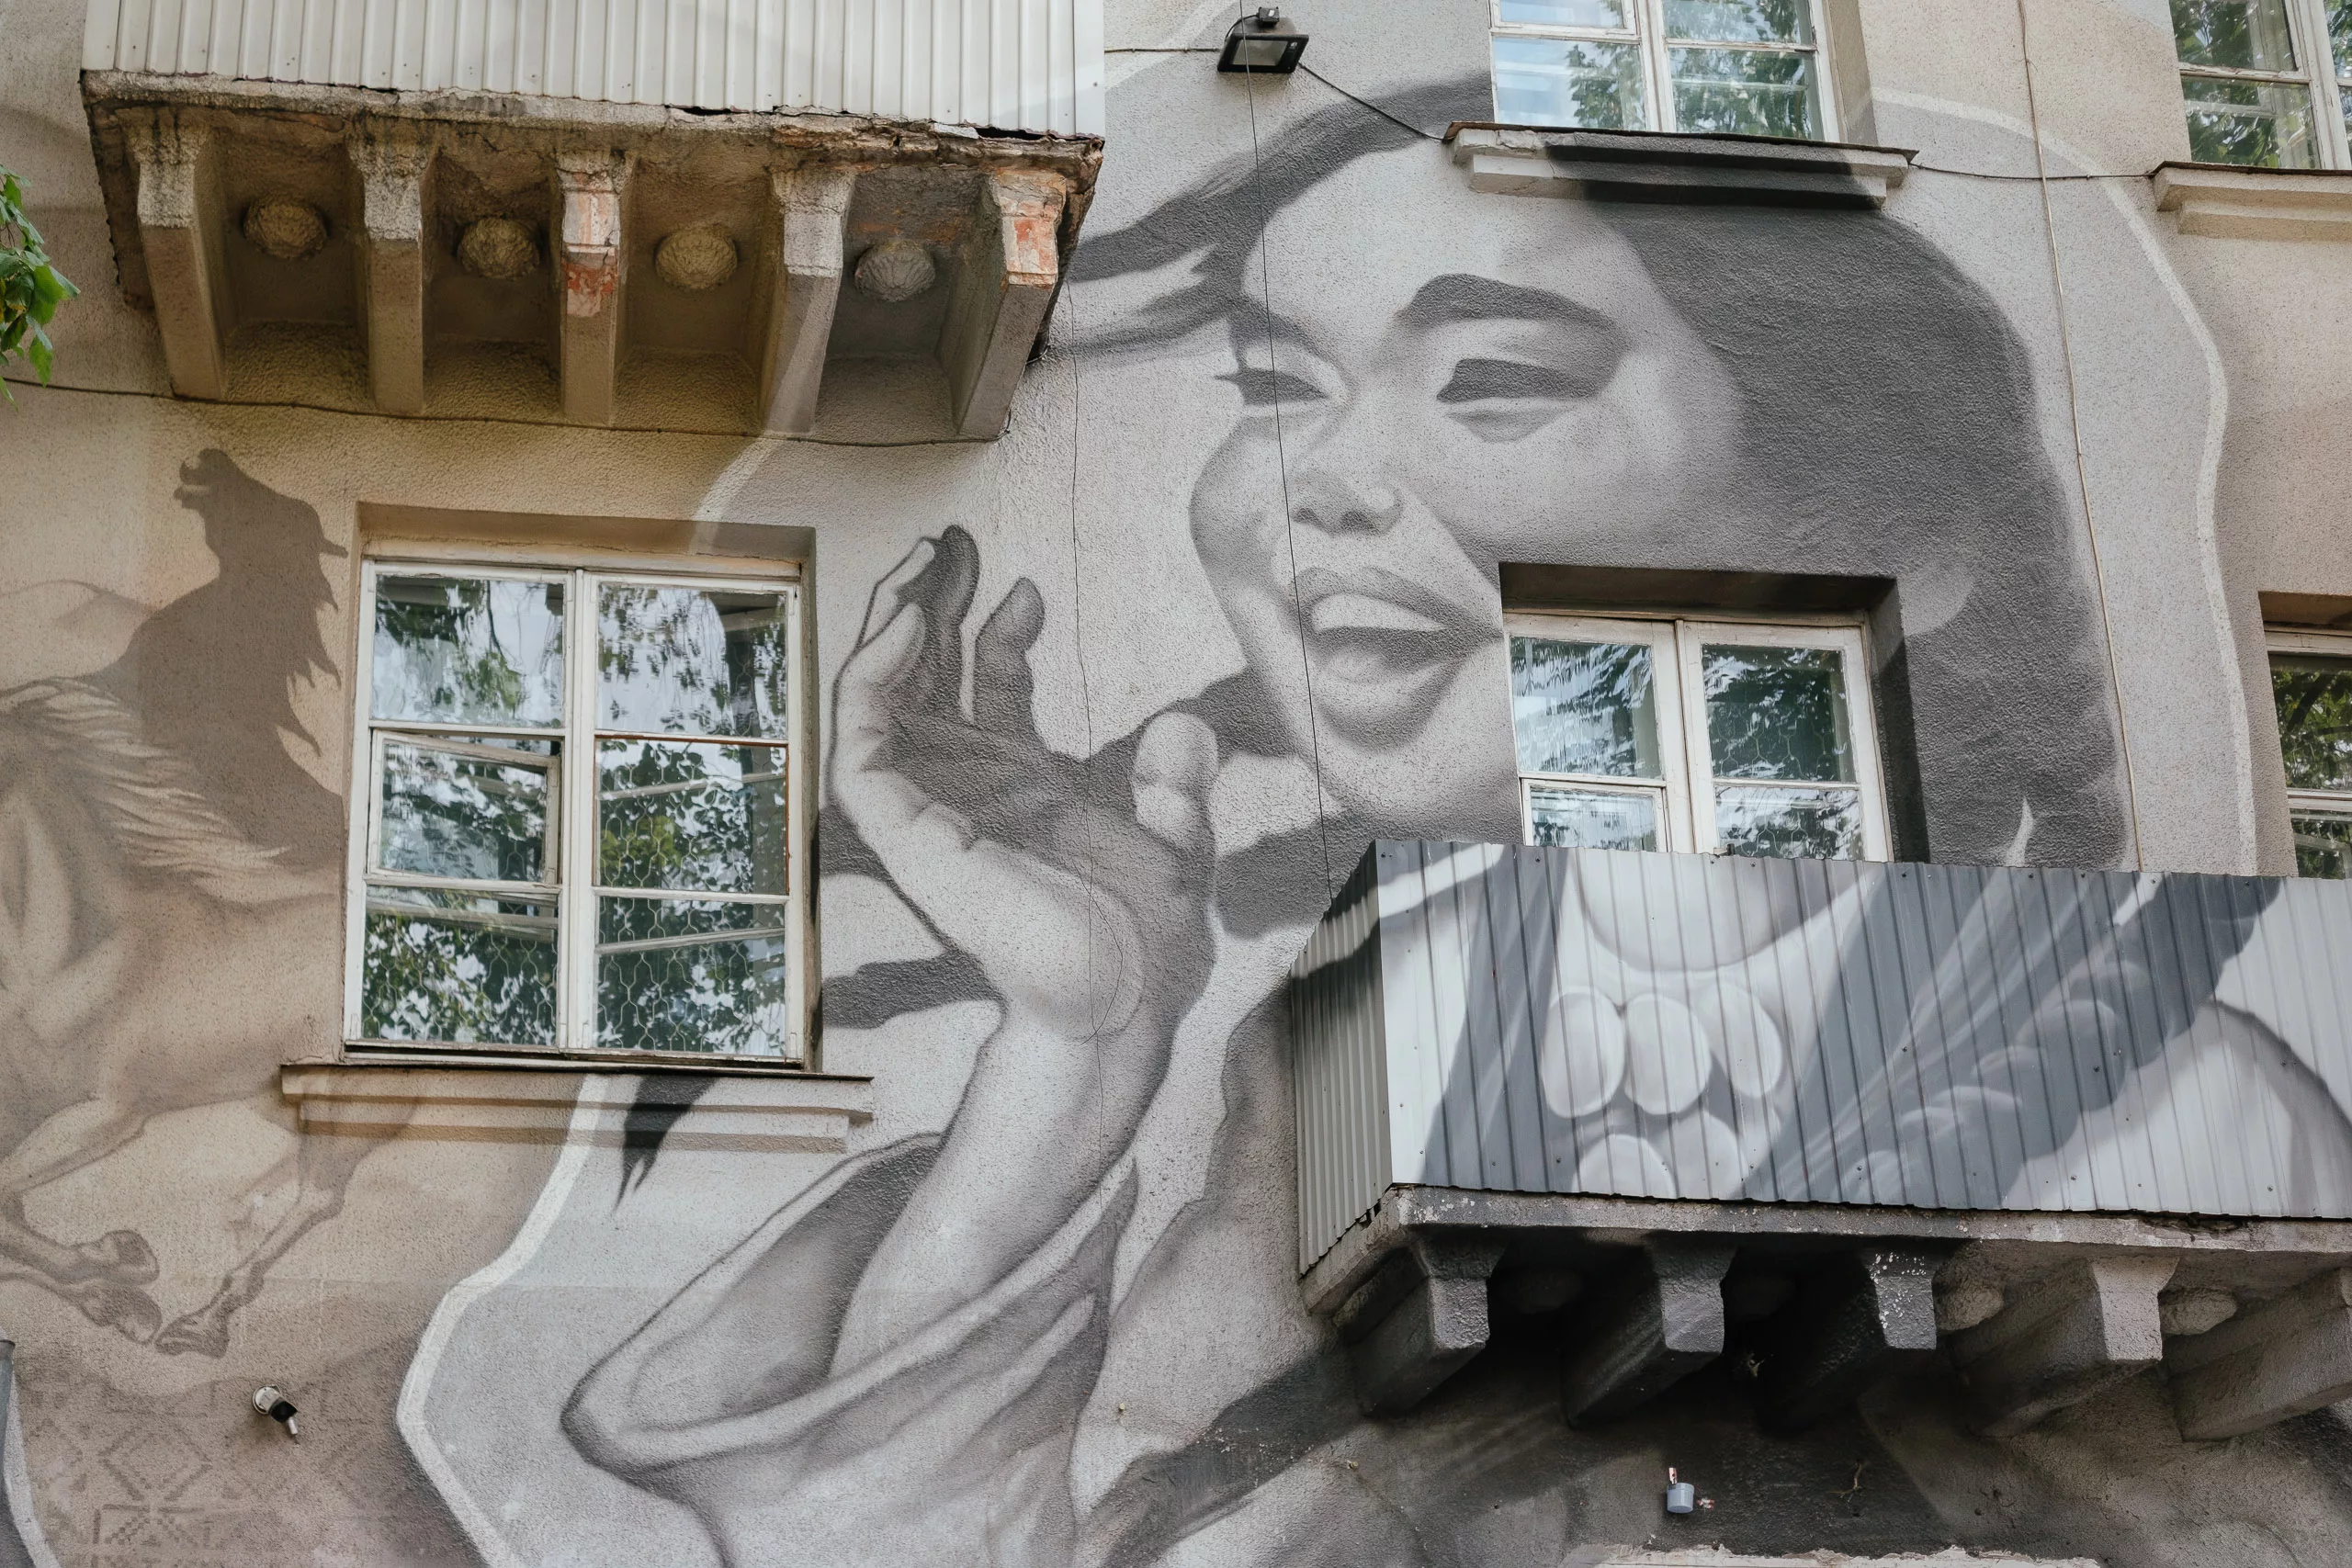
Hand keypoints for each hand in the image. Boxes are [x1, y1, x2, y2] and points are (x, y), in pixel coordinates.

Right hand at [831, 525, 1217, 1046]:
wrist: (1125, 1000)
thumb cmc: (1148, 941)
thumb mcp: (1178, 842)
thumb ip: (1178, 786)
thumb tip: (1185, 727)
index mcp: (1024, 787)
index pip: (988, 690)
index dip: (998, 631)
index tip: (1026, 587)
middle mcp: (971, 791)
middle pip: (925, 678)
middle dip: (930, 605)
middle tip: (946, 541)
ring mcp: (933, 810)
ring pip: (878, 702)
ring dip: (889, 626)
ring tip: (919, 565)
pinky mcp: (906, 834)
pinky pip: (861, 748)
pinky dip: (871, 680)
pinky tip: (908, 624)